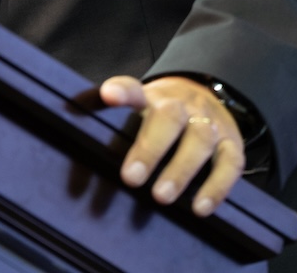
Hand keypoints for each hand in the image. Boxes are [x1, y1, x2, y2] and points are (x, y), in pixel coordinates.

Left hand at [99, 74, 245, 216]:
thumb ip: (108, 117)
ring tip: (161, 197)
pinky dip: (216, 187)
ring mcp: (210, 124)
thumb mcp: (139, 108)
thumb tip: (64, 118)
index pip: (135, 88)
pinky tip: (200, 208)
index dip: (122, 91)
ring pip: (199, 140)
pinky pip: (229, 163)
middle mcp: (183, 106)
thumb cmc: (161, 113)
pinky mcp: (232, 144)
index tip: (107, 95)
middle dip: (150, 148)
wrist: (210, 95)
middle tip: (130, 179)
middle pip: (169, 118)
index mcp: (153, 98)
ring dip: (180, 170)